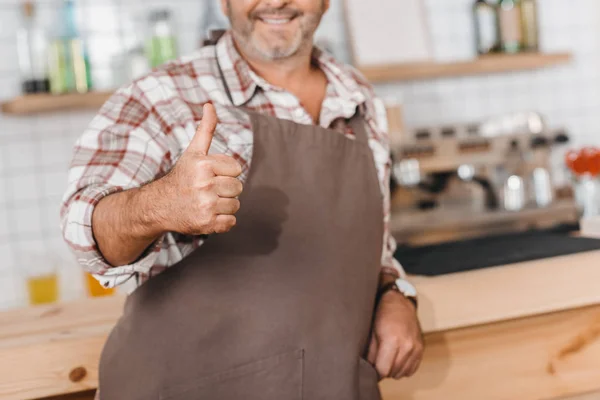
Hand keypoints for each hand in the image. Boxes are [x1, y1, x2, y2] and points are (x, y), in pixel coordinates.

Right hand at [158, 103, 242, 234]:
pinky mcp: (206, 224)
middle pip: (238, 188)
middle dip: (226, 189)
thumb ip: (206, 129)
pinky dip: (222, 222)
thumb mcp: (193, 151)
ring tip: (207, 202)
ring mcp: (205, 205)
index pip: (237, 169)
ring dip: (224, 206)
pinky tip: (207, 215)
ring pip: (235, 205)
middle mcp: (204, 185)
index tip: (210, 175)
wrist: (160, 205)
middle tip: (208, 190)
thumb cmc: (182, 176)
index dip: (226, 173)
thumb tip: (210, 104)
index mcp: (204, 165)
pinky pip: (231, 223)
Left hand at [368, 291, 423, 379]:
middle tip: (377, 363)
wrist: (399, 302)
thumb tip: (368, 370)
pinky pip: (412, 369)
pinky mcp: (421, 349)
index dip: (374, 372)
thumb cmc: (382, 315)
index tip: (370, 371)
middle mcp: (407, 346)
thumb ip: (371, 354)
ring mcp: (416, 348)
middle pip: (393, 373)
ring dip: (393, 370)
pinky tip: (396, 359)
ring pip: (402, 373)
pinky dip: (403, 368)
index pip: (383, 370)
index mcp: (393, 341)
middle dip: (383, 371)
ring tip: (387, 359)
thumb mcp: (372, 332)